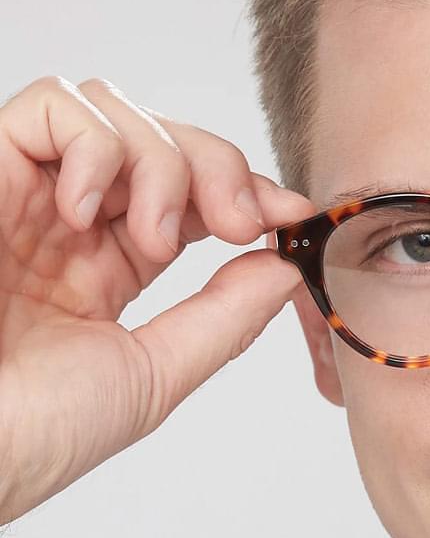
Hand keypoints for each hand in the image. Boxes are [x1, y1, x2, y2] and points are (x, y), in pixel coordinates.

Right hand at [0, 76, 315, 523]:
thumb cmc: (35, 431)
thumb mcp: (153, 375)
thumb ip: (226, 316)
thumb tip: (289, 266)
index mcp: (107, 267)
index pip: (193, 196)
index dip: (248, 191)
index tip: (292, 213)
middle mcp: (70, 223)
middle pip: (166, 141)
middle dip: (220, 169)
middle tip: (238, 223)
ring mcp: (28, 194)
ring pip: (117, 113)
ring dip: (161, 164)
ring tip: (152, 238)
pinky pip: (48, 106)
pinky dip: (92, 147)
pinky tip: (83, 212)